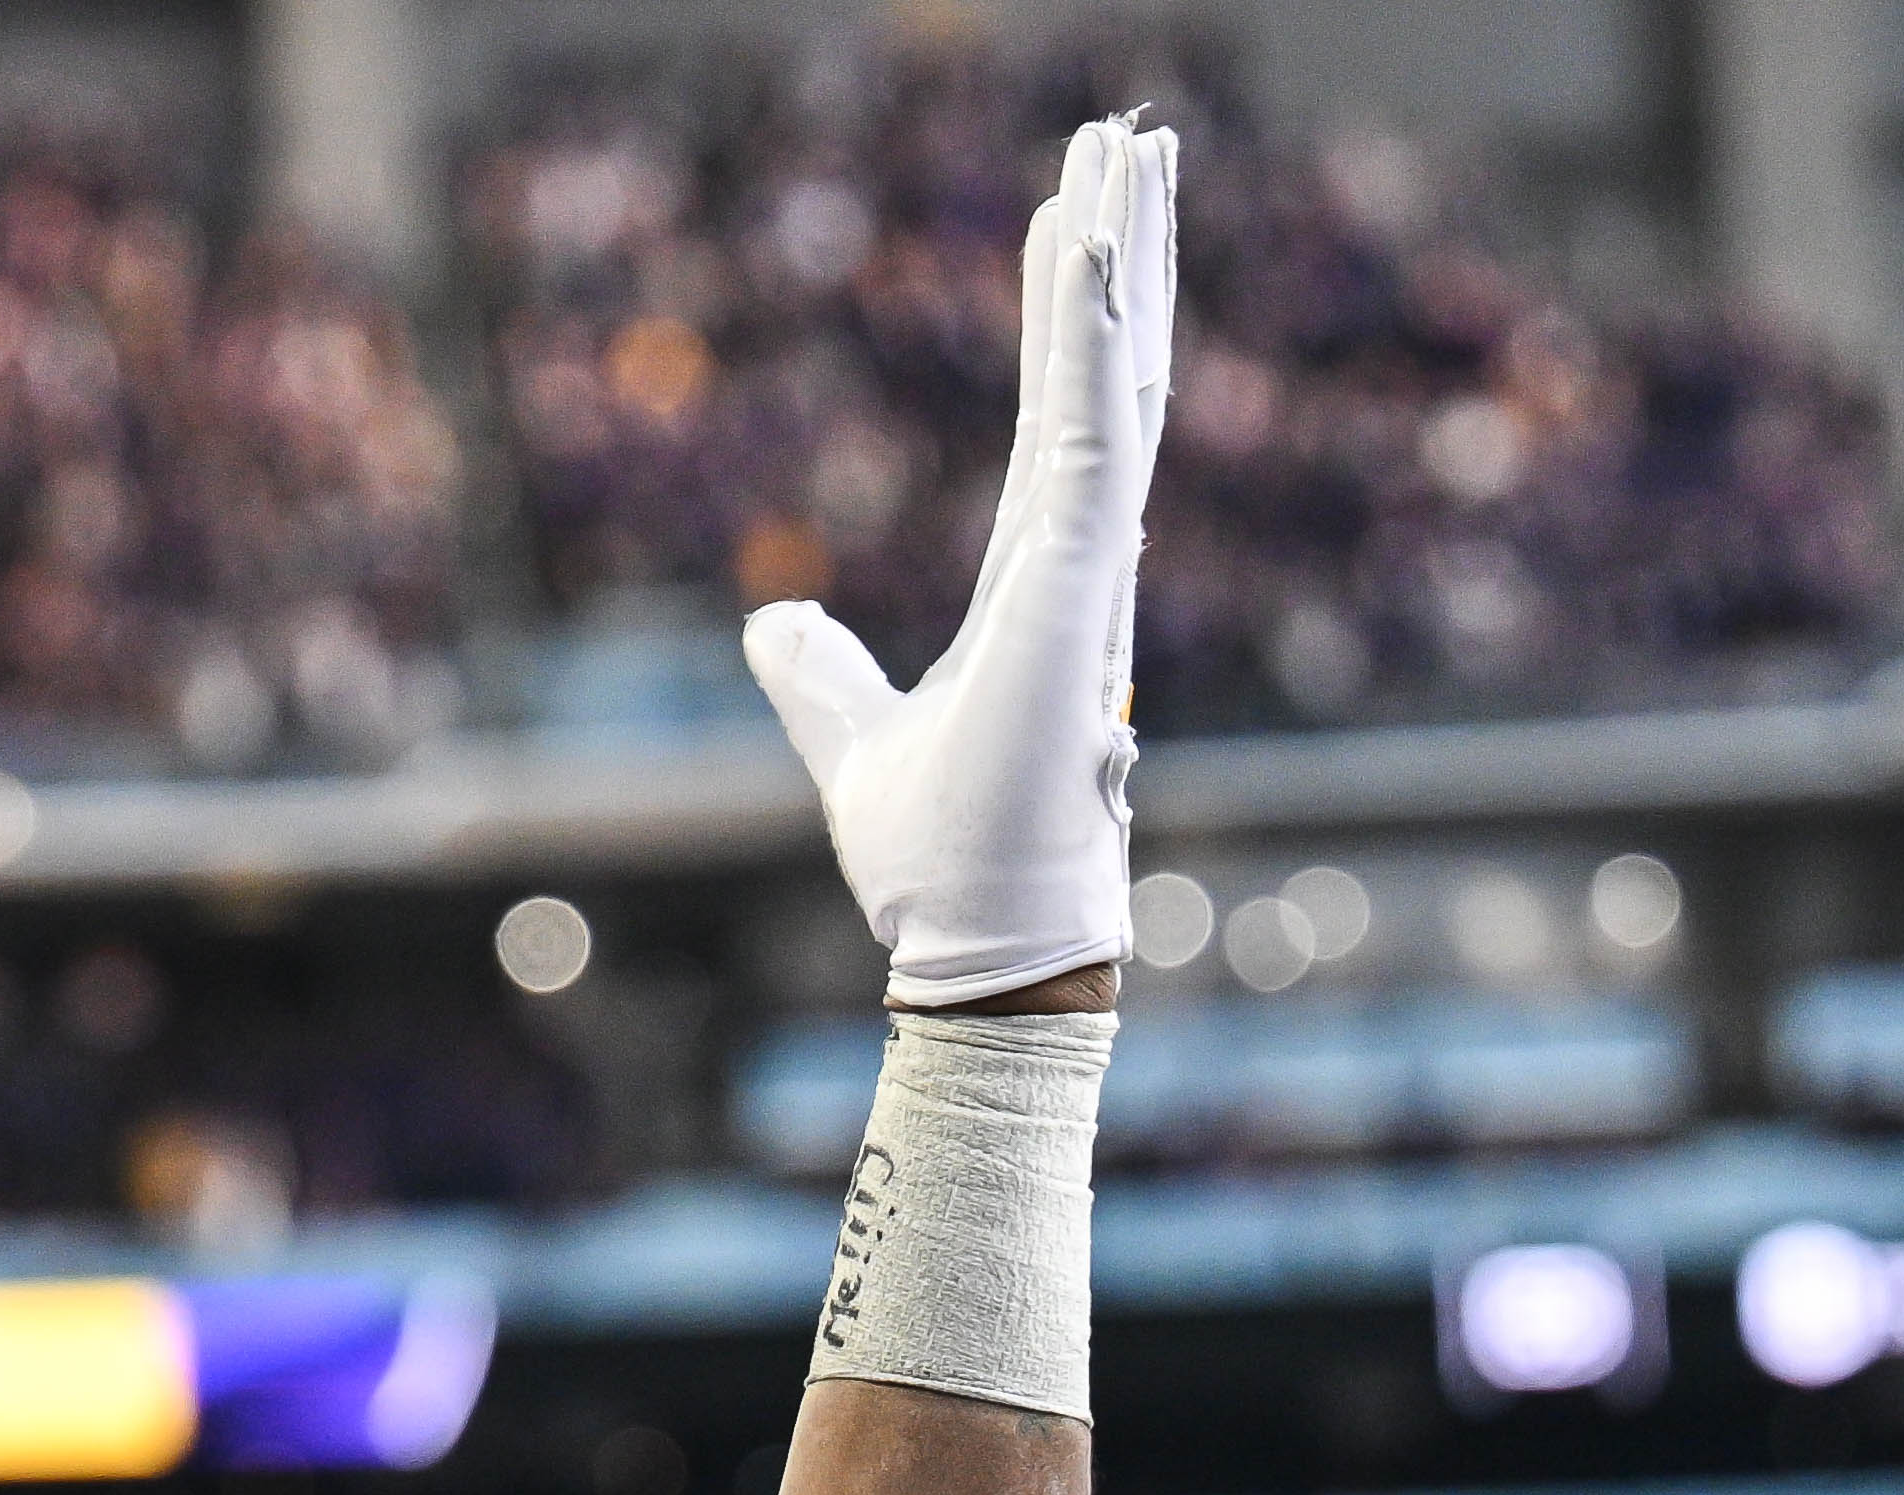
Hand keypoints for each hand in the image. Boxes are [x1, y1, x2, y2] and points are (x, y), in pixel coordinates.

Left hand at [742, 114, 1176, 1004]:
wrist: (975, 946)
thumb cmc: (936, 865)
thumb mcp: (852, 743)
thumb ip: (816, 674)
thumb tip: (774, 619)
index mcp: (1035, 581)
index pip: (1054, 418)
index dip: (1068, 318)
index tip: (1073, 220)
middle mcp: (1078, 559)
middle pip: (1106, 375)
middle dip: (1122, 254)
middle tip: (1128, 139)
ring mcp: (1087, 570)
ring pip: (1114, 383)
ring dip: (1123, 264)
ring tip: (1128, 151)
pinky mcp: (1072, 590)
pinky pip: (1085, 443)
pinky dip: (1090, 349)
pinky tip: (1094, 256)